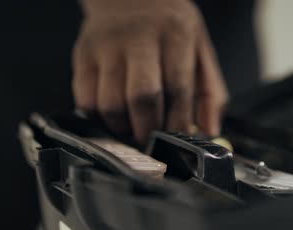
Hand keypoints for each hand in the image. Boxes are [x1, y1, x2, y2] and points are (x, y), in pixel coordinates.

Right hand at [72, 0, 227, 141]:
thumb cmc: (168, 25)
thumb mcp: (199, 48)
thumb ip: (210, 91)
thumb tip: (209, 129)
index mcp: (175, 35)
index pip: (178, 88)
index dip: (178, 123)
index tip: (177, 140)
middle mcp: (139, 38)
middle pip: (142, 97)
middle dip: (148, 130)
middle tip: (151, 140)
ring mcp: (107, 46)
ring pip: (110, 104)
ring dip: (122, 127)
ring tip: (132, 126)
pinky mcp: (83, 55)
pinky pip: (85, 100)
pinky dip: (99, 117)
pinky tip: (113, 113)